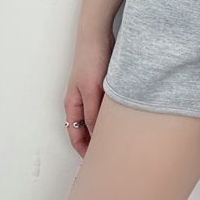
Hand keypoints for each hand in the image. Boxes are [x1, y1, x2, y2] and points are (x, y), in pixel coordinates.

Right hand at [64, 30, 114, 157]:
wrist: (98, 35)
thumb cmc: (89, 59)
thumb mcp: (91, 91)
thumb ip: (92, 114)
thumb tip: (96, 137)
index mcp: (73, 105)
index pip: (76, 136)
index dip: (85, 151)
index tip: (97, 164)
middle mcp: (82, 102)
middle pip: (88, 130)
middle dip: (98, 143)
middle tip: (113, 155)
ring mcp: (93, 94)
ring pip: (100, 119)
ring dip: (108, 128)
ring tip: (122, 140)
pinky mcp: (104, 86)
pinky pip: (108, 107)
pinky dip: (115, 115)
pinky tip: (127, 118)